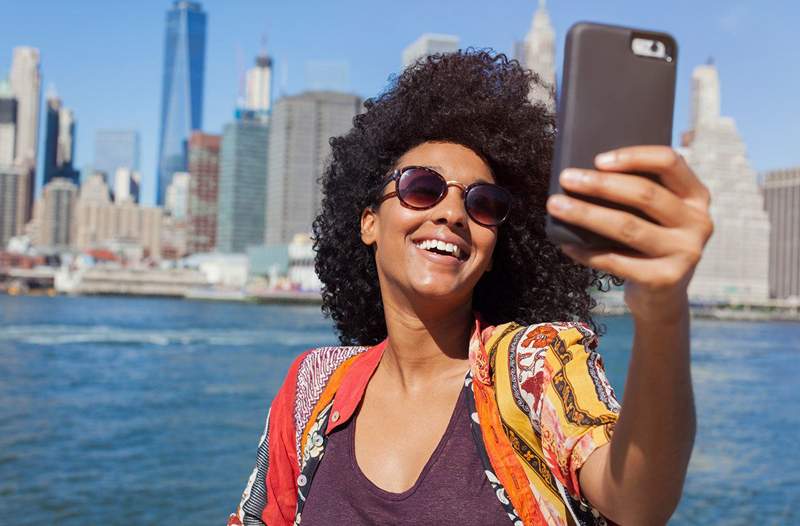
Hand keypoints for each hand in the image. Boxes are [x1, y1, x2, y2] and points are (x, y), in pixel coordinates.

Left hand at [546, 146, 713, 323]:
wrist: (661, 299)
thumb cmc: (648, 246)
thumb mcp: (654, 217)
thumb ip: (637, 195)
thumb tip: (584, 174)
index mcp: (696, 197)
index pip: (670, 162)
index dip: (634, 156)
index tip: (597, 160)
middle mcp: (699, 222)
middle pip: (645, 194)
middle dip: (600, 184)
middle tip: (567, 178)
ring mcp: (686, 253)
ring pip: (628, 227)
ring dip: (586, 214)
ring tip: (556, 205)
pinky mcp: (667, 279)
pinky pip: (617, 261)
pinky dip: (587, 252)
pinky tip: (566, 244)